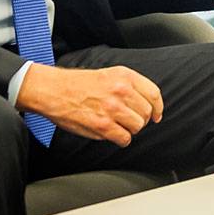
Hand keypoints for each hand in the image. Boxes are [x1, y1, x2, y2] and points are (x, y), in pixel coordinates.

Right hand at [15, 63, 163, 145]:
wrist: (55, 91)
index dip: (158, 108)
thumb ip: (129, 86)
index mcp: (125, 76)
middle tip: (129, 120)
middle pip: (147, 112)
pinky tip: (113, 134)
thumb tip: (146, 102)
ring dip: (130, 129)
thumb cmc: (79, 84)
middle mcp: (121, 91)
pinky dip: (121, 140)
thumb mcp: (110, 74)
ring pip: (138, 126)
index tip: (156, 115)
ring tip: (119, 126)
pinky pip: (124, 138)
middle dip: (141, 119)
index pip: (154, 94)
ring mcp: (112, 108)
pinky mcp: (103, 125)